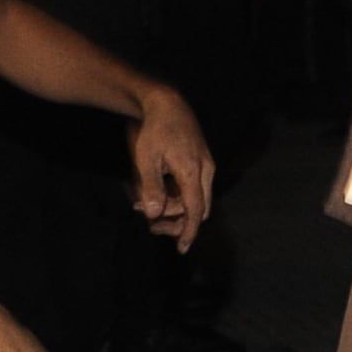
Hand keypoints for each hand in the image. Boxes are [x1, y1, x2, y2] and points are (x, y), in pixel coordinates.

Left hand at [129, 85, 213, 253]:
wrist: (166, 103)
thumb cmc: (154, 130)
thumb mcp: (145, 159)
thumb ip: (150, 188)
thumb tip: (152, 214)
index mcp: (193, 172)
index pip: (195, 210)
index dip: (189, 232)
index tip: (181, 248)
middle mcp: (205, 171)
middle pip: (200, 208)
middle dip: (178, 221)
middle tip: (151, 224)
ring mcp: (206, 165)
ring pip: (198, 199)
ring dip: (177, 208)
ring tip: (146, 205)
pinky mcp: (201, 161)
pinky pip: (195, 187)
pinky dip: (179, 196)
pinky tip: (157, 192)